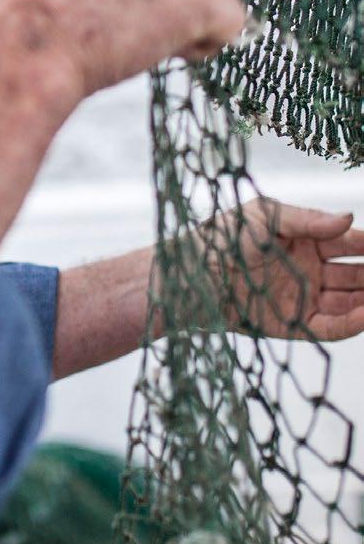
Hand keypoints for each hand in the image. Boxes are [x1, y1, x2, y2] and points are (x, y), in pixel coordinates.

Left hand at [208, 199, 363, 341]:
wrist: (194, 273)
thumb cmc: (225, 236)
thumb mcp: (267, 216)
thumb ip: (309, 220)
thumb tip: (349, 218)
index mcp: (304, 241)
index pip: (348, 243)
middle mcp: (308, 270)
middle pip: (355, 275)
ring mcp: (302, 298)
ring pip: (349, 302)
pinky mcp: (293, 324)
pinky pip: (330, 327)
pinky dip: (352, 322)